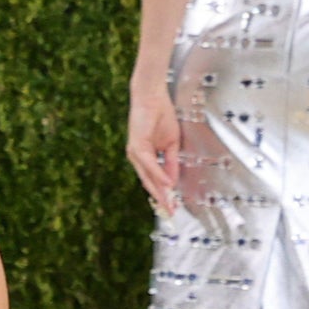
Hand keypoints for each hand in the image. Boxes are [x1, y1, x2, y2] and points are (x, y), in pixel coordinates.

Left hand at [126, 85, 182, 213]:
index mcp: (144, 158)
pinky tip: (166, 184)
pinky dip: (158, 174)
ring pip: (147, 177)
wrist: (152, 97)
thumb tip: (172, 180)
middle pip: (148, 183)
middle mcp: (137, 158)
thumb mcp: (171, 143)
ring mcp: (135, 153)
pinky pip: (149, 164)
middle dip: (160, 199)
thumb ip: (170, 162)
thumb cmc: (161, 116)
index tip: (172, 206)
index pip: (153, 180)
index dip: (163, 194)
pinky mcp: (137, 146)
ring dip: (159, 191)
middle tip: (170, 212)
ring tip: (168, 203)